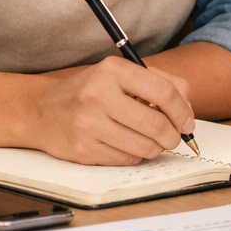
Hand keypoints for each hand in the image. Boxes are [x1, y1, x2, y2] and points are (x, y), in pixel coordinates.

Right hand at [25, 56, 194, 164]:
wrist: (41, 111)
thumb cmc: (90, 92)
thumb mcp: (120, 76)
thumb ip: (160, 83)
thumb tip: (188, 111)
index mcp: (112, 71)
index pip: (163, 92)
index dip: (183, 112)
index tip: (187, 123)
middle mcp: (98, 94)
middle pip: (156, 124)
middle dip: (172, 136)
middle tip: (172, 138)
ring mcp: (88, 123)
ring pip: (143, 147)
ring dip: (155, 149)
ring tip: (150, 142)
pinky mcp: (82, 149)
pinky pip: (126, 160)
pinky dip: (134, 157)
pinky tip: (126, 146)